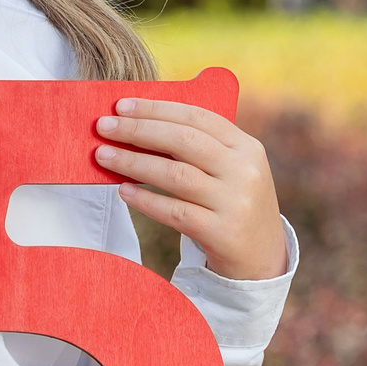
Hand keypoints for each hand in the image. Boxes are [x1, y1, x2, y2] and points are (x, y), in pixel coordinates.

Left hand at [94, 98, 289, 280]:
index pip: (197, 117)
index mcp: (246, 147)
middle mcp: (244, 171)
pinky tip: (123, 192)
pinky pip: (175, 212)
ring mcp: (235, 202)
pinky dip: (146, 200)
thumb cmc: (234, 205)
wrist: (262, 260)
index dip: (157, 109)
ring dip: (134, 163)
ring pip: (176, 175)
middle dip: (139, 130)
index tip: (122, 105)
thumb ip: (199, 148)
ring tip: (103, 156)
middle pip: (184, 141)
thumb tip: (138, 125)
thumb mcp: (231, 170)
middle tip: (104, 126)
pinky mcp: (222, 232)